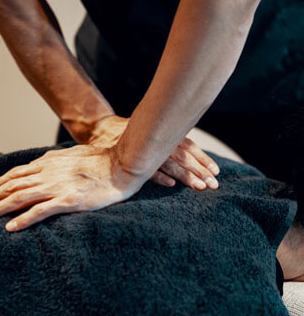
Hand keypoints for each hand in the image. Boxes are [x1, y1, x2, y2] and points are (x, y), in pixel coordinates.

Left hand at [0, 144, 142, 231]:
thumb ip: (56, 160)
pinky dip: (23, 220)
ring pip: (20, 197)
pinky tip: (10, 228)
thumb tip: (42, 162)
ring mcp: (57, 187)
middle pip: (12, 186)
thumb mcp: (74, 154)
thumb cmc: (102, 160)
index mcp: (49, 163)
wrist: (122, 164)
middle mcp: (48, 174)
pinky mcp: (69, 201)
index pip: (16, 173)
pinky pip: (40, 211)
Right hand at [88, 115, 219, 189]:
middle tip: (214, 184)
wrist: (99, 128)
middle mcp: (156, 139)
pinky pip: (145, 170)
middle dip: (199, 170)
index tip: (216, 171)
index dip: (202, 158)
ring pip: (168, 163)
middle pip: (183, 156)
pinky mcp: (128, 159)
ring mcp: (143, 150)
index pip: (188, 146)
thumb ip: (168, 139)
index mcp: (163, 132)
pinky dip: (159, 177)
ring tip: (199, 187)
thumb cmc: (130, 133)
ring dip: (185, 175)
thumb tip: (191, 154)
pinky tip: (171, 185)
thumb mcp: (151, 130)